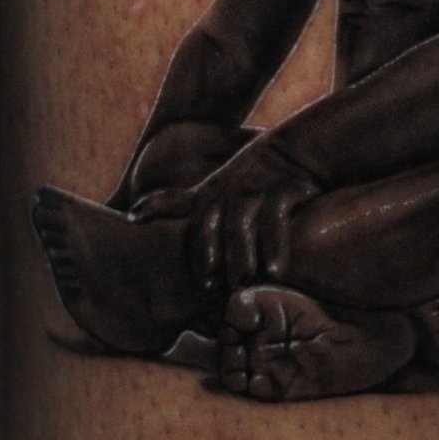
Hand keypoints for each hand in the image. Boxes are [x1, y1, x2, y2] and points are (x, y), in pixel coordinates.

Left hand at [189, 139, 321, 291]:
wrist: (299, 150)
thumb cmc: (252, 175)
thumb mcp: (214, 183)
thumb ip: (180, 200)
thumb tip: (139, 213)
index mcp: (211, 191)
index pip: (198, 224)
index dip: (199, 252)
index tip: (205, 282)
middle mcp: (231, 188)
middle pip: (214, 225)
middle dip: (214, 256)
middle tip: (216, 289)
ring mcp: (257, 186)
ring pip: (241, 224)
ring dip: (240, 254)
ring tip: (242, 281)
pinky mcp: (286, 186)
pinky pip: (276, 218)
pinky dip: (274, 245)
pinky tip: (275, 271)